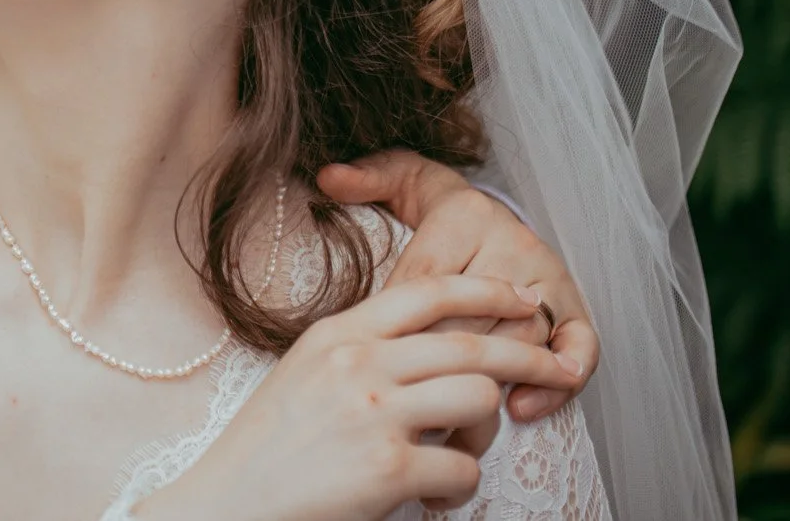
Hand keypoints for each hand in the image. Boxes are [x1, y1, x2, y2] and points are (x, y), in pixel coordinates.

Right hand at [134, 276, 583, 520]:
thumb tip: (426, 341)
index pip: (428, 290)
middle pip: (472, 344)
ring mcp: (375, 414)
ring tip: (457, 454)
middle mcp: (358, 364)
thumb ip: (359, 349)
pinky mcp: (388, 469)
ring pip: (480, 399)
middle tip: (559, 367)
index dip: (487, 290)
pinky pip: (464, 468)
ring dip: (484, 432)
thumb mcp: (306, 372)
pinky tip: (431, 498)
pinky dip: (457, 489)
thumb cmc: (269, 447)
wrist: (229, 503)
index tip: (523, 298)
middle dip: (529, 355)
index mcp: (338, 334)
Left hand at [317, 151, 597, 420]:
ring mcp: (548, 277)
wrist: (489, 213)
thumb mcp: (400, 182)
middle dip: (438, 360)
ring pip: (522, 336)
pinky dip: (559, 381)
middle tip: (407, 399)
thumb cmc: (437, 211)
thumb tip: (327, 176)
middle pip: (475, 314)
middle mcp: (513, 242)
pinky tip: (524, 408)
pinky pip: (579, 345)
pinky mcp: (575, 305)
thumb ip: (364, 179)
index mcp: (466, 215)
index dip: (401, 321)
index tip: (378, 355)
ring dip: (489, 380)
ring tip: (452, 419)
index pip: (429, 277)